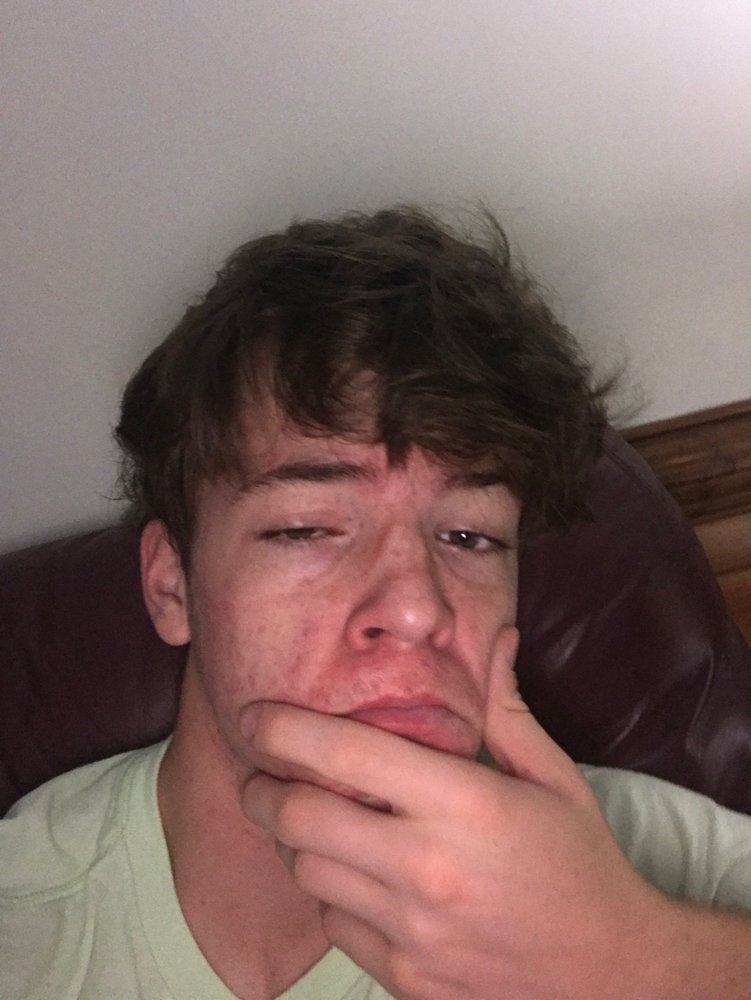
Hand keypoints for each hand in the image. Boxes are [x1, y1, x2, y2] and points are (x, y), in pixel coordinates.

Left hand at [242, 627, 680, 999]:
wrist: (612, 977)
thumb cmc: (581, 863)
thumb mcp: (554, 777)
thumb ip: (507, 706)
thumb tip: (495, 634)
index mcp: (465, 804)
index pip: (347, 752)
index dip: (285, 728)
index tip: (255, 714)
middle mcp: (428, 867)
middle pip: (300, 818)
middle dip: (263, 790)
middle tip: (262, 775)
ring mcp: (412, 931)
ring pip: (307, 872)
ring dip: (294, 839)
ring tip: (309, 816)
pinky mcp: (406, 977)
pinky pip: (333, 924)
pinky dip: (329, 892)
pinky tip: (353, 873)